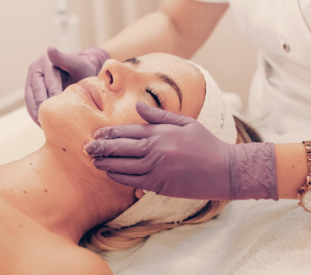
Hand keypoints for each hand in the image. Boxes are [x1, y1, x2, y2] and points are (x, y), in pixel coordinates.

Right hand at [25, 46, 109, 124]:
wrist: (79, 72)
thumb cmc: (81, 69)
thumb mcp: (77, 63)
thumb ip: (65, 59)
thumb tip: (50, 49)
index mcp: (46, 61)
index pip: (49, 81)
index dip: (52, 94)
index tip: (57, 106)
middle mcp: (36, 69)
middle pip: (36, 90)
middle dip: (41, 106)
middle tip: (47, 120)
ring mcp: (31, 79)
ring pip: (30, 98)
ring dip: (35, 112)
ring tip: (42, 125)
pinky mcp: (31, 90)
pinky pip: (30, 102)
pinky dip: (34, 113)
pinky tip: (40, 124)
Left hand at [85, 102, 277, 200]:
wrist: (223, 170)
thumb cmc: (206, 143)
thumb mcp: (185, 123)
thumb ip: (159, 115)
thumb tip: (137, 105)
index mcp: (160, 133)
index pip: (126, 131)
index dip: (108, 133)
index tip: (96, 134)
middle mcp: (154, 150)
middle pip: (119, 148)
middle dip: (100, 148)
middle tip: (86, 148)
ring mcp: (155, 169)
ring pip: (121, 166)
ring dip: (105, 163)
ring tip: (94, 161)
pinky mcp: (158, 185)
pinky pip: (132, 181)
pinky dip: (118, 177)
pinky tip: (110, 174)